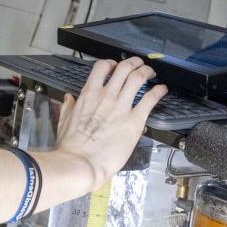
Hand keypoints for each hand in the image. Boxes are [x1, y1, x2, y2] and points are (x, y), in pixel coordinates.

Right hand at [53, 58, 166, 188]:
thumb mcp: (64, 121)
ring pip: (138, 78)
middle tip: (139, 65)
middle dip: (134, 63)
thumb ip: (68, 107)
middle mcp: (107, 95)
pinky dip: (158, 91)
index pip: (102, 67)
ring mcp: (122, 107)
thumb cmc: (71, 146)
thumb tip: (68, 98)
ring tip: (150, 72)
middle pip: (124, 68)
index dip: (112, 63)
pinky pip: (150, 99)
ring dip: (146, 71)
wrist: (81, 163)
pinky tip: (162, 89)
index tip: (116, 67)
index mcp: (89, 94)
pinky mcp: (135, 121)